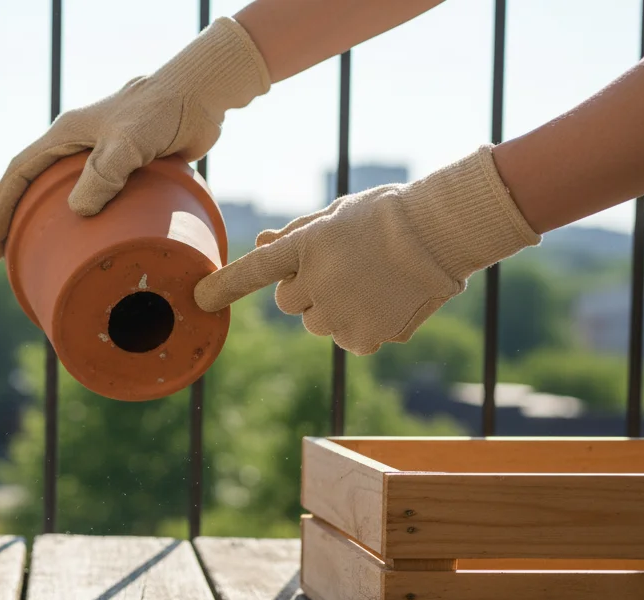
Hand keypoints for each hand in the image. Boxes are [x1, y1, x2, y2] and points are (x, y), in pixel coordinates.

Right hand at [0, 17, 269, 263]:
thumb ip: (104, 173)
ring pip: (61, 196)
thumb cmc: (163, 112)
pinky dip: (85, 224)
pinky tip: (88, 247)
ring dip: (45, 225)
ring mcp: (100, 157)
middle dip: (11, 222)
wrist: (202, 97)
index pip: (18, 174)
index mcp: (65, 135)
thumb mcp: (128, 142)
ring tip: (35, 258)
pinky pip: (96, 200)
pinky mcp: (125, 169)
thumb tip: (77, 211)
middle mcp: (76, 146)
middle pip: (32, 187)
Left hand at [193, 145, 540, 354]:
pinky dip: (362, 327)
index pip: (253, 271)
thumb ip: (295, 235)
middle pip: (291, 303)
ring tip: (369, 283)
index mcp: (305, 247)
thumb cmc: (387, 215)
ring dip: (334, 310)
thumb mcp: (336, 215)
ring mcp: (339, 314)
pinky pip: (349, 340)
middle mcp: (316, 284)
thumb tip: (258, 243)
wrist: (442, 232)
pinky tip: (384, 302)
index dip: (225, 286)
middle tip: (342, 270)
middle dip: (307, 290)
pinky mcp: (363, 337)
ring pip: (319, 324)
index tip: (201, 298)